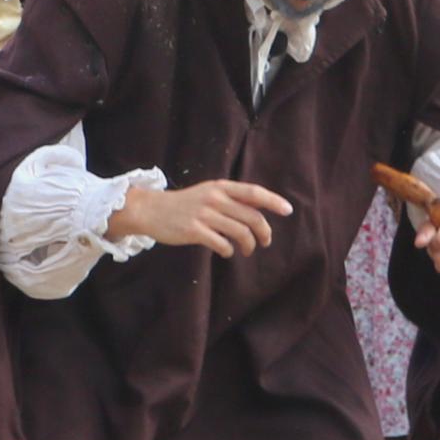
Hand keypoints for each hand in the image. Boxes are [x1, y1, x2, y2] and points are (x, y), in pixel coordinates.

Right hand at [110, 177, 292, 256]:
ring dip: (248, 245)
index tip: (287, 210)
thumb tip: (258, 209)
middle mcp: (215, 199)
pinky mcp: (194, 231)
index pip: (253, 192)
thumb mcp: (208, 193)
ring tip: (247, 250)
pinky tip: (226, 252)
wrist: (151, 210)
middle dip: (264, 232)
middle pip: (252, 216)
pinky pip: (222, 244)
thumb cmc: (184, 204)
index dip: (273, 201)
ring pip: (240, 232)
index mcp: (220, 187)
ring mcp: (204, 215)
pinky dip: (229, 250)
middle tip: (265, 242)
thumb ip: (230, 199)